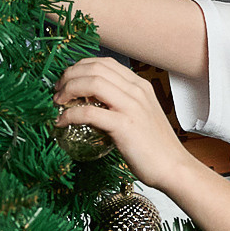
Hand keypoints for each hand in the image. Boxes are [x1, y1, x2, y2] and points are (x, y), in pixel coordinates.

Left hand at [53, 56, 195, 187]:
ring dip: (68, 90)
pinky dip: (70, 115)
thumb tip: (90, 102)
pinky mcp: (124, 125)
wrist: (173, 167)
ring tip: (58, 102)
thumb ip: (120, 104)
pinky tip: (61, 122)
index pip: (104, 63)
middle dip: (69, 76)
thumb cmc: (154, 146)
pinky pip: (89, 112)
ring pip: (92, 83)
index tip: (67, 80)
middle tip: (57, 91)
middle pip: (95, 68)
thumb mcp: (139, 115)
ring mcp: (131, 106)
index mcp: (139, 86)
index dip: (80, 67)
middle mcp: (136, 91)